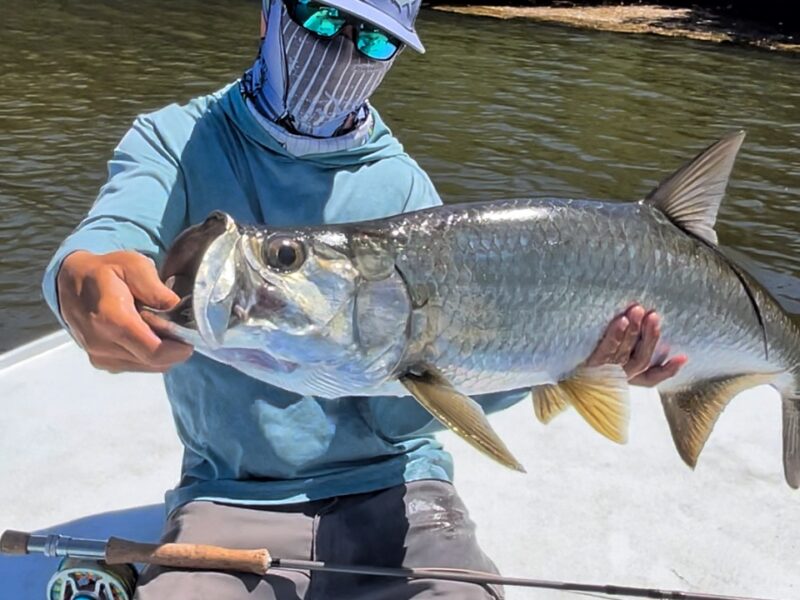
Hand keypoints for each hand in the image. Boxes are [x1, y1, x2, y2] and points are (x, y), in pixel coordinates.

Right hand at [57, 250, 192, 372]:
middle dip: (174, 349)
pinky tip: (146, 335)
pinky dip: (149, 355)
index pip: (153, 351)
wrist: (70, 283)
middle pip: (153, 361)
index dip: (178, 349)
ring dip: (162, 352)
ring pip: (147, 366)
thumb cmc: (105, 271)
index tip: (190, 337)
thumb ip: (155, 288)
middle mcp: (102, 343)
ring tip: (159, 328)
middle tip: (179, 329)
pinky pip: (137, 365)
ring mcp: (100, 356)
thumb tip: (177, 308)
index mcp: (111, 319)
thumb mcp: (133, 265)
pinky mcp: (101, 362)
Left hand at [585, 304, 686, 386]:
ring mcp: (604, 371)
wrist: (552, 367)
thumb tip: (647, 323)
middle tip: (654, 315)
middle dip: (650, 336)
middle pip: (641, 358)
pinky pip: (605, 349)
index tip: (683, 356)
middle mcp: (618, 376)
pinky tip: (623, 320)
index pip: (652, 378)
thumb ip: (628, 345)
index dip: (668, 370)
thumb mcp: (608, 355)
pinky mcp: (589, 365)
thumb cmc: (583, 357)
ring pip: (626, 353)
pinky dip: (616, 334)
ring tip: (638, 311)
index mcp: (627, 377)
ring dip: (635, 331)